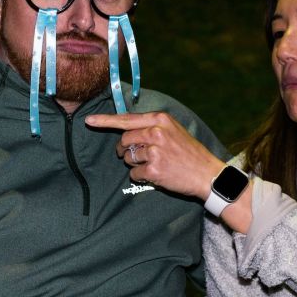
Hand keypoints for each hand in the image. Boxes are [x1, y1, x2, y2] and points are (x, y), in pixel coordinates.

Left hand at [85, 112, 224, 198]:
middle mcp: (156, 132)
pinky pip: (133, 173)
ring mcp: (155, 151)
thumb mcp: (174, 130)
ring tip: (153, 164)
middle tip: (137, 155)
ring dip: (134, 163)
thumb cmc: (189, 152)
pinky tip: (155, 175)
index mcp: (160, 119)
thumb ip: (152, 126)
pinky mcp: (154, 169)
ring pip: (127, 157)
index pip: (126, 119)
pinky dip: (140, 176)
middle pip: (124, 140)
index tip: (88, 121)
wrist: (207, 174)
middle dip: (125, 149)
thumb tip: (127, 129)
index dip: (105, 121)